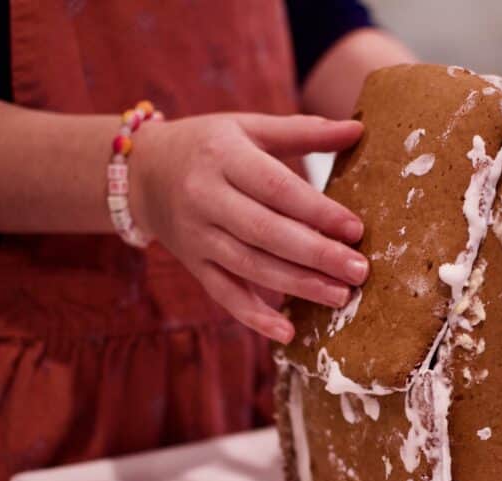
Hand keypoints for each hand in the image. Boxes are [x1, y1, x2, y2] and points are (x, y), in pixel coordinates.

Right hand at [130, 113, 366, 342]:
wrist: (142, 172)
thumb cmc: (208, 145)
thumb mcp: (248, 127)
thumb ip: (303, 131)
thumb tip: (358, 129)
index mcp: (224, 158)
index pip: (276, 188)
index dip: (317, 211)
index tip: (356, 229)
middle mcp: (206, 198)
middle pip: (266, 233)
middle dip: (316, 255)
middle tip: (358, 270)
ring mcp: (197, 236)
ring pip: (250, 266)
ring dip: (297, 286)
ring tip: (340, 296)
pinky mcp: (194, 265)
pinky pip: (224, 295)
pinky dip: (254, 317)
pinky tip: (287, 332)